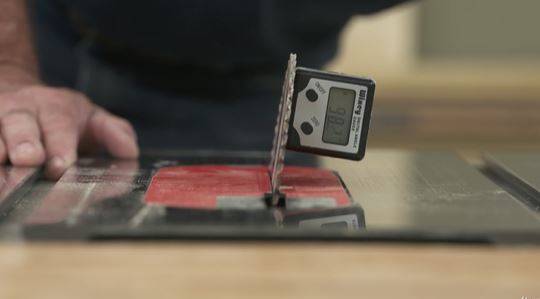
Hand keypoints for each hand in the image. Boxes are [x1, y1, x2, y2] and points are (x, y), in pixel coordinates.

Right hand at [0, 84, 138, 177]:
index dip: (59, 145)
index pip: (58, 124)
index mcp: (54, 107)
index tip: (62, 165)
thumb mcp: (92, 118)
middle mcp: (20, 111)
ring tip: (2, 180)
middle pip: (19, 124)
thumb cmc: (60, 116)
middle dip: (24, 142)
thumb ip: (114, 131)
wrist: (17, 96)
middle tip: (30, 161)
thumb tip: (129, 151)